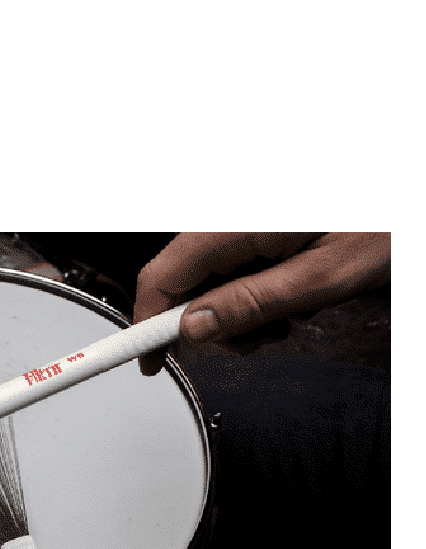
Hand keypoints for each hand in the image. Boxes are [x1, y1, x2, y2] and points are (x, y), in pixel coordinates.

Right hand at [134, 233, 390, 373]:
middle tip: (258, 339)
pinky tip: (293, 288)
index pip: (162, 276)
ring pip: (212, 277)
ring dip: (242, 309)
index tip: (147, 361)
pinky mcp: (257, 219)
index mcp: (236, 220)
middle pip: (185, 280)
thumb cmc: (384, 221)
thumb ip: (252, 303)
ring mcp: (243, 214)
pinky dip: (256, 287)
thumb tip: (194, 328)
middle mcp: (231, 211)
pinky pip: (236, 262)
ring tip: (291, 310)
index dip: (148, 325)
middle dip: (213, 322)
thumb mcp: (320, 277)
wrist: (406, 187)